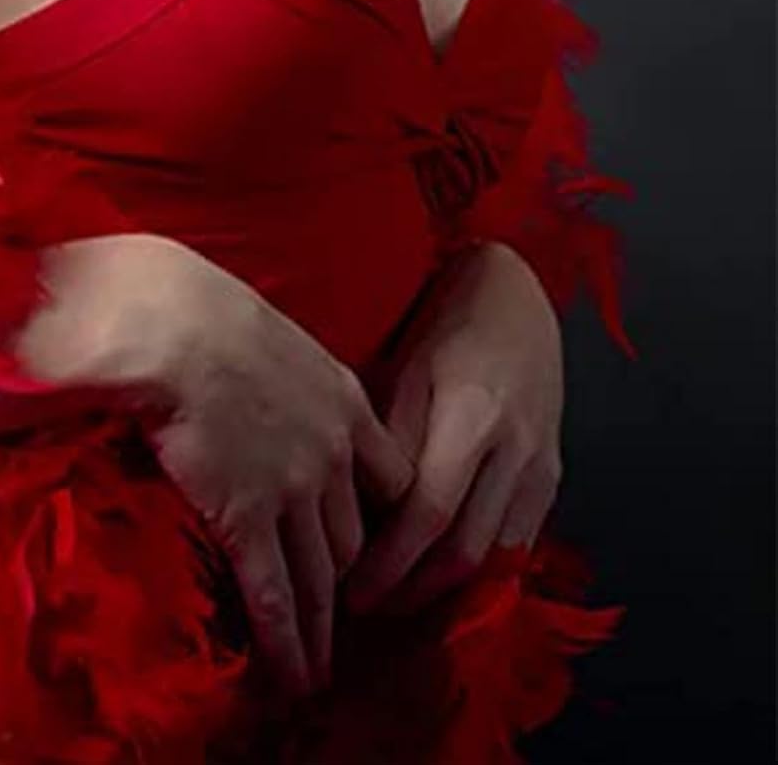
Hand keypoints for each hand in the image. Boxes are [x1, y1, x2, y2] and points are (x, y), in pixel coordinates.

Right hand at [127, 248, 416, 706]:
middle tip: (342, 623)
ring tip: (319, 670)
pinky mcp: (248, 517)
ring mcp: (294, 489)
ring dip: (323, 629)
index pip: (389, 482)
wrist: (170, 323)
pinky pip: (275, 593)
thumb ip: (287, 377)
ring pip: (324, 578)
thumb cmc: (204, 312)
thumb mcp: (273, 336)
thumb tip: (264, 392)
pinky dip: (287, 641)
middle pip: (357, 539)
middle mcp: (333, 454)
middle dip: (353, 586)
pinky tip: (292, 674)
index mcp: (345, 403)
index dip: (382, 524)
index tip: (370, 552)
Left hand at [341, 241, 564, 618]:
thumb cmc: (444, 322)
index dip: (389, 564)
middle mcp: (516, 450)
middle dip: (412, 590)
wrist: (516, 294)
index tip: (349, 590)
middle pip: (466, 551)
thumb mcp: (403, 370)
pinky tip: (440, 574)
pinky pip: (519, 540)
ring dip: (446, 589)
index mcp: (472, 418)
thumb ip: (389, 442)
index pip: (428, 516)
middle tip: (365, 608)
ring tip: (397, 599)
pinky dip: (480, 567)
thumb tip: (357, 512)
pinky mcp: (554, 474)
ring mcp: (542, 465)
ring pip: (497, 555)